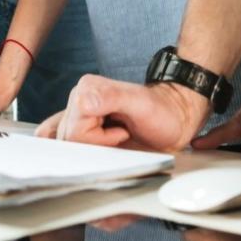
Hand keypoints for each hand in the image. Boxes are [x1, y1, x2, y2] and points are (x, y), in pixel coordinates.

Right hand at [34, 75, 207, 150]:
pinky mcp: (83, 128)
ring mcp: (79, 115)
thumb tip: (83, 103)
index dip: (99, 139)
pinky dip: (82, 151)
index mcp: (87, 89)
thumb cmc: (162, 113)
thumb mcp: (141, 104)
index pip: (75, 131)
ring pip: (69, 147)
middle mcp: (78, 99)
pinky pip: (66, 143)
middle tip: (122, 134)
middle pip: (69, 141)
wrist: (173, 120)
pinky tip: (101, 146)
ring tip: (116, 138)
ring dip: (95, 149)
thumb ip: (111, 97)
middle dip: (98, 145)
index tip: (123, 131)